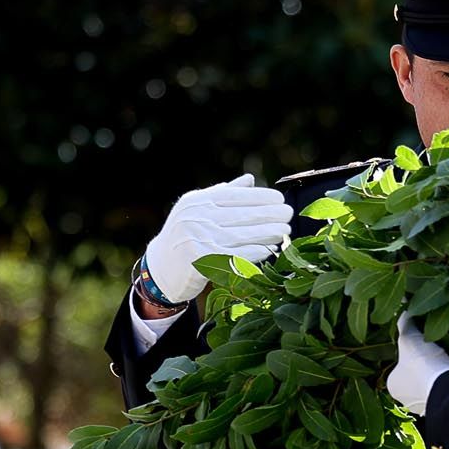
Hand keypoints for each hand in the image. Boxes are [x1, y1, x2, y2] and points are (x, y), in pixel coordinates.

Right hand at [142, 174, 293, 304]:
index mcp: (198, 202)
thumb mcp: (198, 210)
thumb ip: (222, 194)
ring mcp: (198, 239)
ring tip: (285, 231)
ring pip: (242, 235)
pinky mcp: (202, 260)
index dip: (260, 196)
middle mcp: (197, 218)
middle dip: (270, 214)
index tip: (279, 198)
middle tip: (289, 214)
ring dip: (268, 233)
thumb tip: (250, 179)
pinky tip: (270, 249)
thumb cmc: (184, 237)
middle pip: (242, 215)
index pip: (234, 196)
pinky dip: (256, 252)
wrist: (160, 269)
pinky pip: (236, 255)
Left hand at [388, 313, 448, 415]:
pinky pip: (442, 393)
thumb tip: (404, 311)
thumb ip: (405, 324)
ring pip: (428, 387)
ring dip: (435, 377)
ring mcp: (424, 407)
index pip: (399, 367)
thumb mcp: (409, 337)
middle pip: (413, 379)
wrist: (446, 386)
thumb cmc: (421, 364)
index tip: (421, 346)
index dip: (410, 355)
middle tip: (433, 353)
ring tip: (444, 362)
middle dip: (422, 368)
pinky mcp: (441, 408)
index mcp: (392, 385)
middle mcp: (405, 400)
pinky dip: (445, 385)